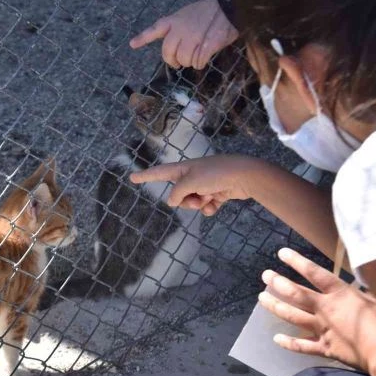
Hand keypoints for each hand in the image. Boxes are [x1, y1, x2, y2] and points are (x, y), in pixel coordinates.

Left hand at [129, 0, 237, 69]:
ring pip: (184, 60)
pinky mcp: (205, 46)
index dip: (143, 38)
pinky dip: (200, 63)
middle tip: (179, 63)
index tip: (132, 44)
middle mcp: (179, 29)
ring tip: (197, 55)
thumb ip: (177, 27)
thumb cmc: (209, 12)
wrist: (228, 7)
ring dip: (190, 62)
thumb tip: (175, 46)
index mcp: (173, 20)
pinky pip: (198, 62)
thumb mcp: (187, 14)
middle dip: (173, 61)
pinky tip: (204, 58)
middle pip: (168, 53)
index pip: (154, 30)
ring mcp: (192, 38)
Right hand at [129, 155, 258, 215]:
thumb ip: (177, 193)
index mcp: (183, 169)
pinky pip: (206, 205)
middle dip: (185, 200)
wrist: (243, 175)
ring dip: (198, 204)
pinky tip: (217, 204)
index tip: (132, 177)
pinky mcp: (217, 192)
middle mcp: (192, 175)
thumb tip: (173, 201)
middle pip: (178, 193)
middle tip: (196, 198)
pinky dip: (210, 207)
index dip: (145, 176)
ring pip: (192, 201)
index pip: (159, 173)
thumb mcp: (190, 182)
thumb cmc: (215, 174)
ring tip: (208, 199)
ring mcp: (205, 184)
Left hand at [259, 248, 375, 371]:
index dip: (297, 261)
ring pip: (293, 316)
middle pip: (296, 294)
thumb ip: (362, 289)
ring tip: (262, 298)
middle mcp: (326, 309)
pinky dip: (288, 343)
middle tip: (265, 275)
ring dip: (276, 306)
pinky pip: (302, 346)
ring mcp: (323, 329)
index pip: (314, 273)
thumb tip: (363, 275)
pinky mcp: (325, 348)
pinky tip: (276, 339)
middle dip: (278, 283)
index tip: (281, 253)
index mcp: (339, 294)